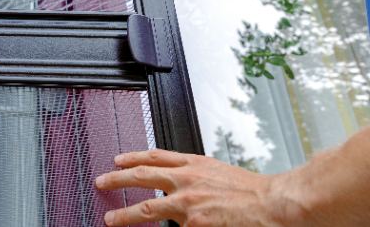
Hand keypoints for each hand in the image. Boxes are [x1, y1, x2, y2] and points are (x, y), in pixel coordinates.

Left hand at [95, 149, 303, 225]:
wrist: (274, 204)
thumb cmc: (253, 191)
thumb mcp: (218, 172)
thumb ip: (195, 175)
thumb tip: (177, 181)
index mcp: (194, 164)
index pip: (154, 156)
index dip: (132, 157)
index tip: (117, 160)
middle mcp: (187, 180)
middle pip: (142, 176)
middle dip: (117, 179)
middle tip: (101, 181)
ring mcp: (188, 203)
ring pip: (147, 207)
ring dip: (125, 214)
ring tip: (110, 218)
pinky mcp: (194, 224)